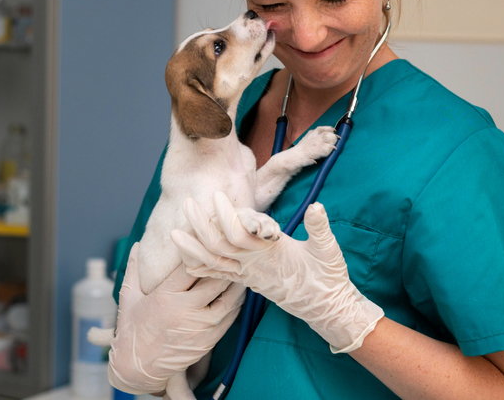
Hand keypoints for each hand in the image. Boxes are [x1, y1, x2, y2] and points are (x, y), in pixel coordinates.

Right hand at [107, 242, 244, 393]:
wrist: (137, 369)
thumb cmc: (132, 330)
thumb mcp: (128, 298)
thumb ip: (134, 270)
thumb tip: (135, 244)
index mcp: (164, 296)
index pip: (189, 267)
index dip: (201, 251)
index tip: (209, 241)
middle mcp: (184, 310)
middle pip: (214, 280)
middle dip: (225, 265)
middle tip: (233, 251)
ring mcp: (198, 327)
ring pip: (227, 298)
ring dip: (236, 283)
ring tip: (241, 268)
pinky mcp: (208, 340)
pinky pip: (229, 317)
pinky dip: (236, 303)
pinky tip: (238, 291)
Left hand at [171, 192, 383, 353]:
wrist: (326, 307)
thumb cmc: (327, 277)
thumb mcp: (329, 250)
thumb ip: (320, 228)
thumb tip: (316, 206)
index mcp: (270, 254)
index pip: (240, 235)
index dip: (226, 216)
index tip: (216, 195)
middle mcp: (254, 266)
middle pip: (218, 247)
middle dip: (200, 226)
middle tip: (187, 203)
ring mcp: (248, 276)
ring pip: (213, 263)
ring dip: (193, 247)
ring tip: (174, 232)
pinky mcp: (248, 281)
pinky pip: (218, 276)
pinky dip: (200, 267)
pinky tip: (186, 260)